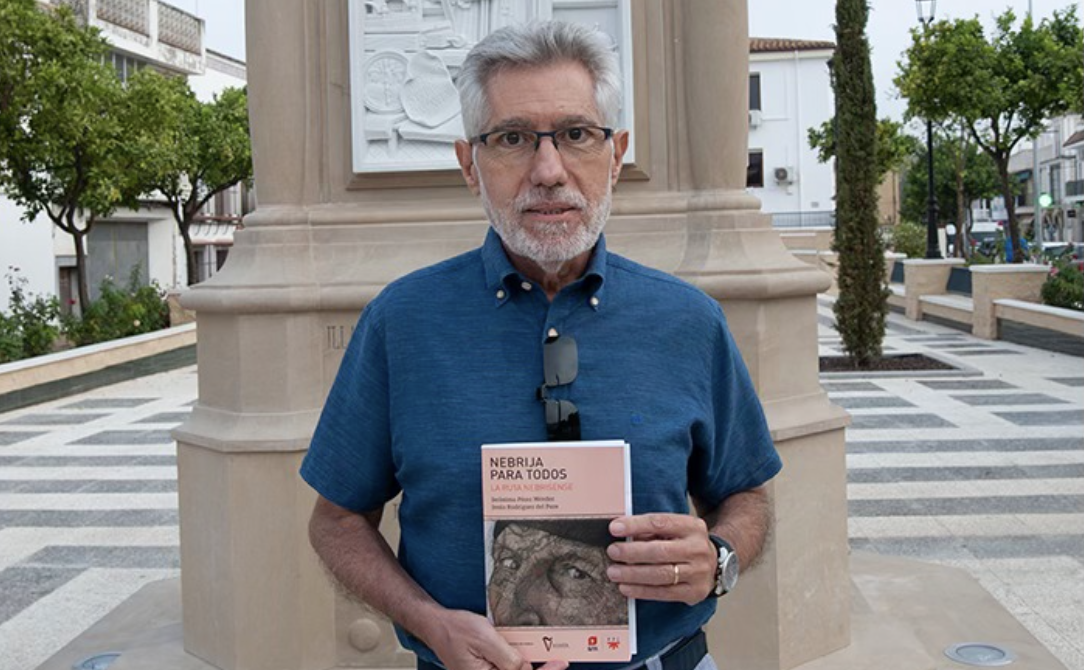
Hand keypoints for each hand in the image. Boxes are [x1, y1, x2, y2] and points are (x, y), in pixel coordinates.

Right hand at [425, 609, 568, 669]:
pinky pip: (506, 668)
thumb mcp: (485, 638)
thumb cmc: (455, 629)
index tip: (560, 664)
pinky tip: (525, 654)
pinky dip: (518, 662)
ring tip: (545, 657)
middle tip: (558, 662)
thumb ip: (508, 658)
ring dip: (527, 666)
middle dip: (537, 669)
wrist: (437, 625)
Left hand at [605, 513, 715, 605]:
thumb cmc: (685, 544)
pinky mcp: (694, 592)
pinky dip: (642, 591)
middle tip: (613, 551)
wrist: (714, 565)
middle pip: (660, 551)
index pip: (660, 523)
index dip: (635, 525)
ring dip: (633, 574)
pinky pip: (664, 593)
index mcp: (692, 526)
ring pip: (661, 574)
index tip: (615, 528)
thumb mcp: (674, 529)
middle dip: (632, 552)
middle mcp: (698, 549)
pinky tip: (626, 587)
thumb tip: (621, 532)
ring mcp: (698, 572)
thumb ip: (651, 530)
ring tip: (614, 572)